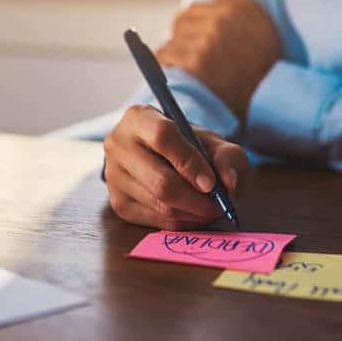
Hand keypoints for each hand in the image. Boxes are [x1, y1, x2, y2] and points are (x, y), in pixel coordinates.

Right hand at [103, 104, 248, 230]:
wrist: (162, 156)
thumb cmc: (188, 145)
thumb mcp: (212, 141)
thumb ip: (226, 155)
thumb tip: (228, 182)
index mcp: (139, 117)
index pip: (163, 137)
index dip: (190, 162)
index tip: (211, 183)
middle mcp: (118, 145)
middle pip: (160, 180)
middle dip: (196, 199)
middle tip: (219, 206)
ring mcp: (113, 176)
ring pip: (159, 204)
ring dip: (193, 213)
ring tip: (211, 209)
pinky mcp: (117, 203)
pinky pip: (155, 221)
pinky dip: (182, 222)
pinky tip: (194, 214)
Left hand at [155, 0, 280, 121]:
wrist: (269, 98)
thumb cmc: (266, 60)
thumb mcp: (262, 22)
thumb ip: (237, 0)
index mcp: (231, 10)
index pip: (194, 9)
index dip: (193, 24)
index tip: (196, 38)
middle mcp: (217, 24)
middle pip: (179, 22)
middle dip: (182, 36)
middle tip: (191, 52)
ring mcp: (205, 45)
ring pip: (171, 40)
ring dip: (175, 52)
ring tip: (187, 65)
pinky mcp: (195, 65)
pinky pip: (167, 57)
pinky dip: (168, 64)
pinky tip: (179, 72)